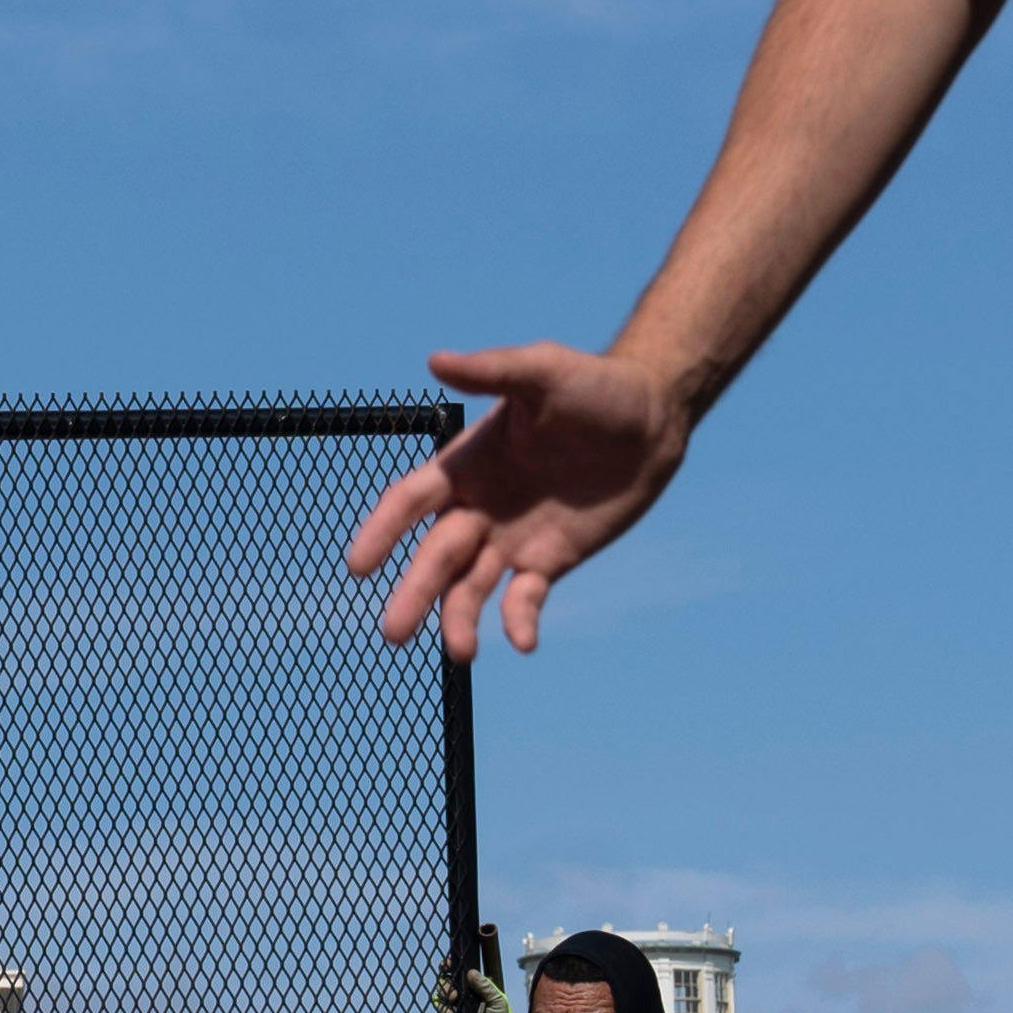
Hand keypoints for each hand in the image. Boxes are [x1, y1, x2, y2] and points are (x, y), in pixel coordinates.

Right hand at [349, 346, 696, 660]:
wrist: (652, 418)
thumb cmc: (593, 384)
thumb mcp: (543, 370)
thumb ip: (492, 370)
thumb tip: (435, 361)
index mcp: (464, 464)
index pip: (411, 501)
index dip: (383, 531)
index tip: (359, 566)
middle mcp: (477, 507)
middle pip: (435, 556)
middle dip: (414, 593)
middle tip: (394, 633)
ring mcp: (510, 539)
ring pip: (470, 587)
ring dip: (459, 619)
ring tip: (462, 652)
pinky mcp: (548, 562)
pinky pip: (524, 599)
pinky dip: (518, 622)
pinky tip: (524, 642)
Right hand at [442, 959, 510, 1012]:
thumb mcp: (497, 1000)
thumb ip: (485, 985)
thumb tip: (470, 972)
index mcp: (471, 987)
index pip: (455, 973)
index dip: (447, 967)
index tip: (445, 966)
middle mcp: (460, 997)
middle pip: (443, 986)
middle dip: (445, 989)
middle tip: (455, 996)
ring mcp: (454, 1010)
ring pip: (439, 1002)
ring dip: (444, 1007)